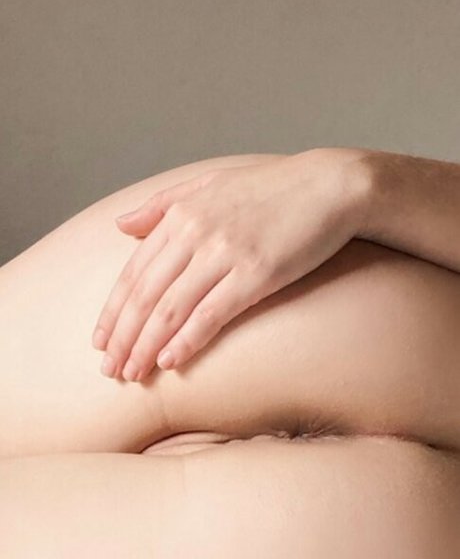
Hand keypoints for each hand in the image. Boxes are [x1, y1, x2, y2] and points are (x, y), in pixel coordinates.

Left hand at [92, 148, 370, 380]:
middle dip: (123, 337)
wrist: (332, 185)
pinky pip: (211, 313)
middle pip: (145, 295)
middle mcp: (195, 232)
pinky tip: (171, 361)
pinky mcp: (256, 273)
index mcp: (181, 213)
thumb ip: (163, 205)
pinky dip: (187, 340)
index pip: (133, 272)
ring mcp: (225, 253)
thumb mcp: (212, 183)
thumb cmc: (274, 188)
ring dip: (147, 346)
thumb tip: (121, 226)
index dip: (113, 312)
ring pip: (170, 308)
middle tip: (110, 370)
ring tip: (133, 374)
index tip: (100, 342)